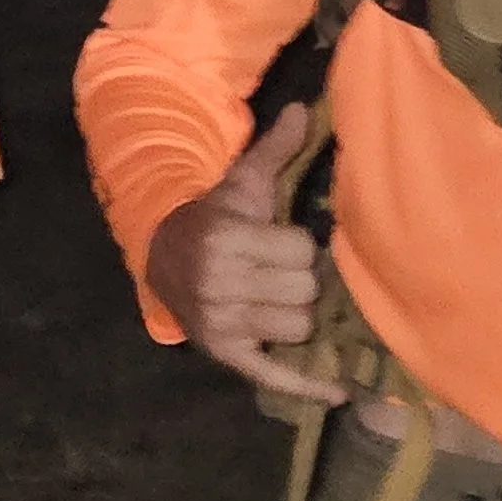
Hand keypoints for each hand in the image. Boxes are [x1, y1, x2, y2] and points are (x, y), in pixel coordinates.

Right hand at [147, 99, 343, 406]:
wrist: (162, 255)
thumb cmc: (215, 216)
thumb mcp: (241, 183)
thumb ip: (274, 149)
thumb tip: (305, 108)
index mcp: (226, 241)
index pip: (300, 251)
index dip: (299, 245)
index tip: (283, 241)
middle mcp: (221, 287)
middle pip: (303, 293)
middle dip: (300, 280)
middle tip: (284, 272)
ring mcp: (221, 325)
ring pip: (297, 328)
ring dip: (296, 315)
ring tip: (280, 299)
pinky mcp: (225, 354)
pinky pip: (276, 376)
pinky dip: (308, 387)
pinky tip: (340, 392)